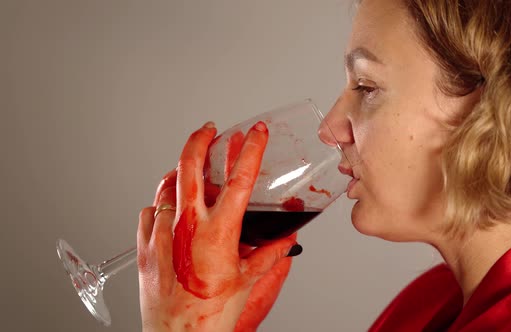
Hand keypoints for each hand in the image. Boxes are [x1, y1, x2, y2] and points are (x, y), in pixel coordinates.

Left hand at [137, 121, 298, 330]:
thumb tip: (286, 242)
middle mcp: (187, 226)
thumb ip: (270, 255)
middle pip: (189, 165)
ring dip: (181, 172)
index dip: (251, 149)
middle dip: (200, 139)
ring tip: (191, 168)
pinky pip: (150, 210)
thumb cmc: (210, 314)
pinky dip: (162, 202)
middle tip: (209, 129)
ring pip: (167, 185)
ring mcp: (162, 233)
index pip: (239, 179)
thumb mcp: (248, 280)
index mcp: (217, 232)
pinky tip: (171, 207)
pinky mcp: (146, 244)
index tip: (256, 133)